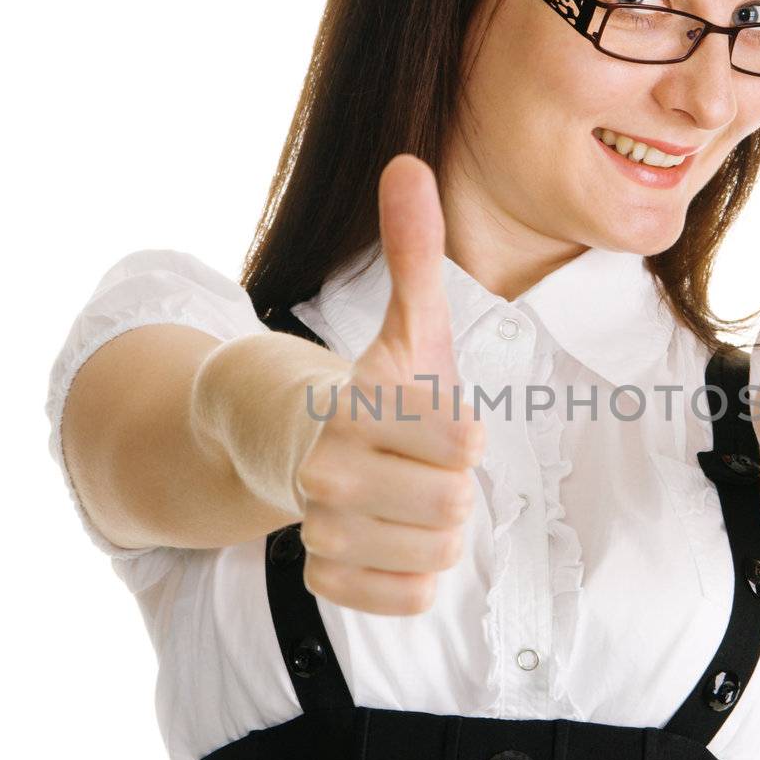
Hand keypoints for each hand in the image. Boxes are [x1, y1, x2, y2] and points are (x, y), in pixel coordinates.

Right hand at [296, 154, 485, 613]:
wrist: (294, 442)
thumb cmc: (376, 385)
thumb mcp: (408, 323)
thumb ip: (415, 251)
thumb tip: (407, 163)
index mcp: (355, 405)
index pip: (461, 445)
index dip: (464, 435)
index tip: (444, 423)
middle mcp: (328, 469)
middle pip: (454, 504)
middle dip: (453, 483)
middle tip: (421, 463)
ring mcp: (321, 526)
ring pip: (438, 552)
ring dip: (438, 527)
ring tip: (409, 495)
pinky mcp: (325, 574)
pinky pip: (409, 596)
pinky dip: (415, 573)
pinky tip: (394, 537)